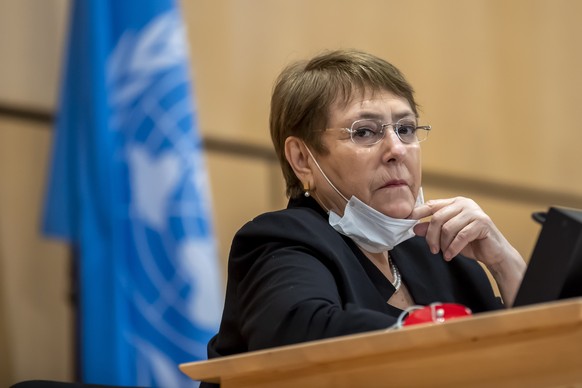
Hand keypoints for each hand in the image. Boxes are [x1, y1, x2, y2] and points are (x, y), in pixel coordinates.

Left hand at [409, 197, 525, 305]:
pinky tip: (450, 255)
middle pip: (437, 217)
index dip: (417, 212)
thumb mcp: (447, 236)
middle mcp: (464, 203)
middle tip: (432, 249)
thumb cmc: (470, 242)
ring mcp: (474, 212)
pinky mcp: (482, 223)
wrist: (494, 252)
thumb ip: (432, 230)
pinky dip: (453, 248)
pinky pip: (461, 236)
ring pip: (448, 227)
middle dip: (431, 236)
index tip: (405, 220)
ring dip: (443, 244)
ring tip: (444, 253)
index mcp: (454, 203)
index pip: (431, 205)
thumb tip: (414, 228)